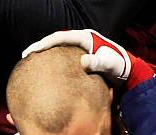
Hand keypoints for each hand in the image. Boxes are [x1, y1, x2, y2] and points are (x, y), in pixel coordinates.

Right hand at [22, 29, 155, 89]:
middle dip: (40, 48)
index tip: (32, 51)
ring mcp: (81, 53)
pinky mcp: (81, 63)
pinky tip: (45, 75)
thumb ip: (99, 62)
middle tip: (25, 56)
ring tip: (31, 64)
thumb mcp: (112, 65)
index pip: (61, 38)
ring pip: (58, 52)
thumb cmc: (121, 68)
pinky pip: (63, 61)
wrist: (129, 76)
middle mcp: (82, 43)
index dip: (45, 43)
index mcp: (86, 39)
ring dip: (45, 57)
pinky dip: (52, 65)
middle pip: (56, 43)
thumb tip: (84, 62)